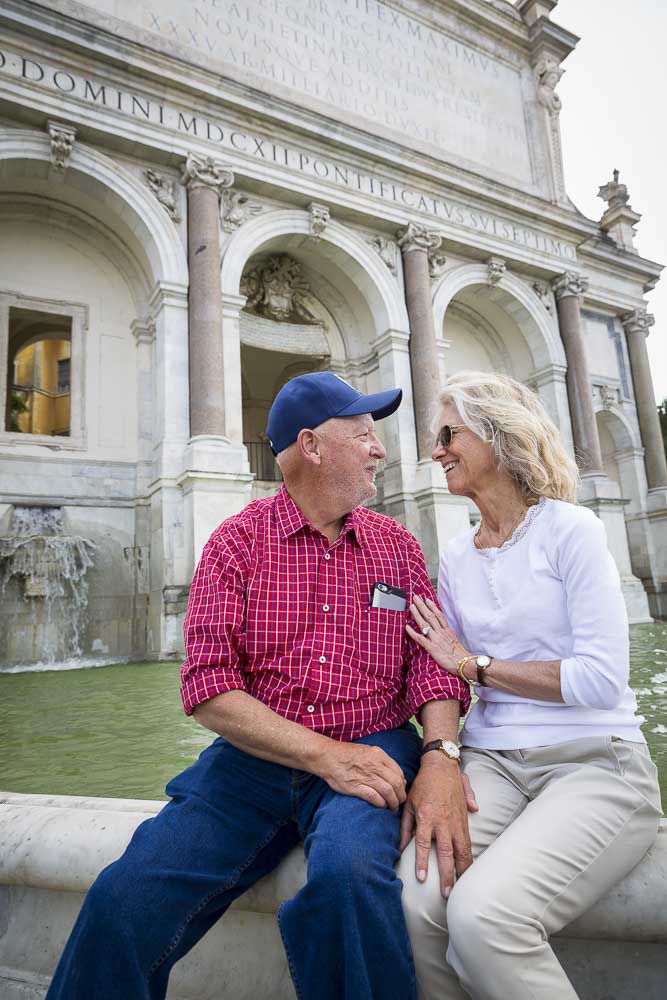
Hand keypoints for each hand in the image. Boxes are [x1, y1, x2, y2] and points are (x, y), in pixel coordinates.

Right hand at [316, 741, 407, 810]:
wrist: (327, 756)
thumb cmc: (347, 754)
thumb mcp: (368, 751)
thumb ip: (382, 762)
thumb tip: (398, 778)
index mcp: (378, 754)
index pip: (399, 772)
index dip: (403, 784)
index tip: (401, 790)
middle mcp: (373, 764)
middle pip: (396, 783)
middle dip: (400, 796)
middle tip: (400, 802)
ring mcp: (364, 776)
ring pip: (387, 792)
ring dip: (393, 803)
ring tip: (392, 808)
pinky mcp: (355, 786)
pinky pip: (374, 797)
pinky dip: (381, 804)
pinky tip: (381, 806)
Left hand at [400, 755, 476, 896]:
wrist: (442, 767)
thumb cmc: (423, 786)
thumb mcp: (409, 803)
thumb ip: (405, 826)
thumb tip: (400, 847)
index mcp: (426, 816)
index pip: (422, 843)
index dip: (421, 861)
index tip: (422, 879)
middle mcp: (442, 821)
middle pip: (445, 852)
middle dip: (446, 874)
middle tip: (446, 893)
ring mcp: (456, 821)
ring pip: (461, 849)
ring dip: (461, 869)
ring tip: (461, 886)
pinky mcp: (464, 820)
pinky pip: (468, 842)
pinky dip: (469, 857)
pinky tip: (469, 870)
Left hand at [406, 595, 468, 675]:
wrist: (464, 664)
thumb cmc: (461, 656)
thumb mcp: (456, 642)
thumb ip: (449, 637)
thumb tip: (446, 635)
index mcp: (448, 631)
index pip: (439, 615)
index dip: (432, 607)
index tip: (427, 600)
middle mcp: (441, 633)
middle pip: (430, 616)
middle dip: (422, 606)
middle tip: (416, 598)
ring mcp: (436, 639)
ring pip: (425, 623)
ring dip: (417, 614)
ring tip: (411, 606)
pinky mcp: (431, 648)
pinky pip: (420, 638)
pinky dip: (412, 632)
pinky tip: (407, 627)